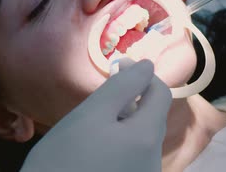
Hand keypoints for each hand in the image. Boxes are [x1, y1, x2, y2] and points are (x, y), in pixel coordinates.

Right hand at [21, 59, 170, 171]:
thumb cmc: (63, 158)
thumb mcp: (91, 114)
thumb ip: (123, 86)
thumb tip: (148, 66)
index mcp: (148, 137)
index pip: (161, 93)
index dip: (141, 74)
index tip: (116, 66)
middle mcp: (154, 160)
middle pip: (152, 116)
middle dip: (132, 98)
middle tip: (101, 94)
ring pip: (142, 136)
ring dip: (125, 121)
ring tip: (94, 123)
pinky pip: (133, 155)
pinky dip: (121, 142)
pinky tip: (95, 147)